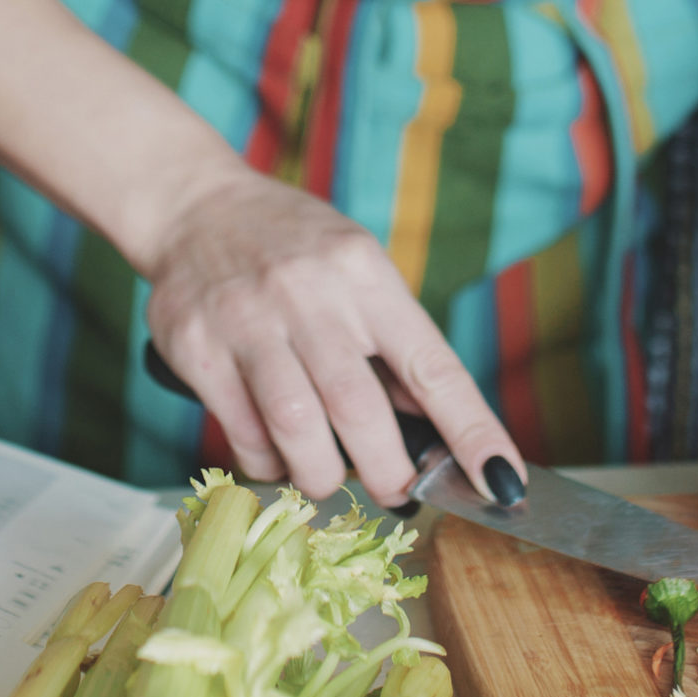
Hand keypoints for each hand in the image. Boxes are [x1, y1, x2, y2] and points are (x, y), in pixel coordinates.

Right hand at [140, 165, 523, 505]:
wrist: (195, 207)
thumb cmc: (292, 246)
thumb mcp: (357, 269)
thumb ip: (391, 342)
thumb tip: (434, 429)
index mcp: (363, 273)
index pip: (432, 365)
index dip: (472, 430)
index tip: (502, 481)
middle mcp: (307, 293)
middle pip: (360, 410)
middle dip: (389, 471)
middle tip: (396, 488)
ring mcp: (247, 320)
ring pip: (296, 428)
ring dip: (322, 475)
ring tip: (327, 476)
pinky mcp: (196, 348)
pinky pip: (242, 432)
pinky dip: (267, 462)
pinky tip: (276, 453)